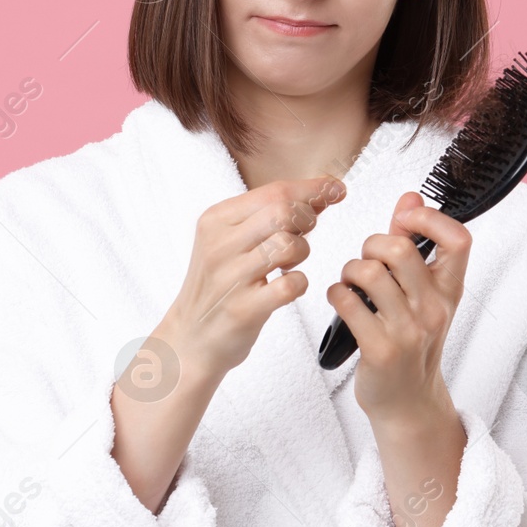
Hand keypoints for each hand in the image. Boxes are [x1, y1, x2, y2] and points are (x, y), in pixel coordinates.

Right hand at [158, 175, 346, 378]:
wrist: (191, 337)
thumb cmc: (220, 285)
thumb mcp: (232, 241)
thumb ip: (271, 215)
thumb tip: (323, 191)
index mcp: (216, 219)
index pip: (274, 191)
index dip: (313, 189)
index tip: (336, 190)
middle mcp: (219, 244)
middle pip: (283, 212)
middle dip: (306, 221)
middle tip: (303, 236)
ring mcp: (230, 277)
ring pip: (288, 245)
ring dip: (302, 253)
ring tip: (288, 264)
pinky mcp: (244, 309)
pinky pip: (290, 285)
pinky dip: (299, 283)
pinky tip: (287, 287)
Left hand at [327, 191, 471, 424]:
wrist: (408, 401)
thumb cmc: (412, 343)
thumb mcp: (423, 295)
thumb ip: (415, 245)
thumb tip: (410, 198)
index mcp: (449, 291)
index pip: (458, 240)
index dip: (429, 218)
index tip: (406, 218)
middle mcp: (433, 309)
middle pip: (401, 249)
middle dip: (373, 244)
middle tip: (367, 259)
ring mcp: (408, 331)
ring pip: (369, 273)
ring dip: (350, 270)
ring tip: (351, 283)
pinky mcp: (380, 349)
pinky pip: (348, 302)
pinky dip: (337, 294)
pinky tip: (342, 301)